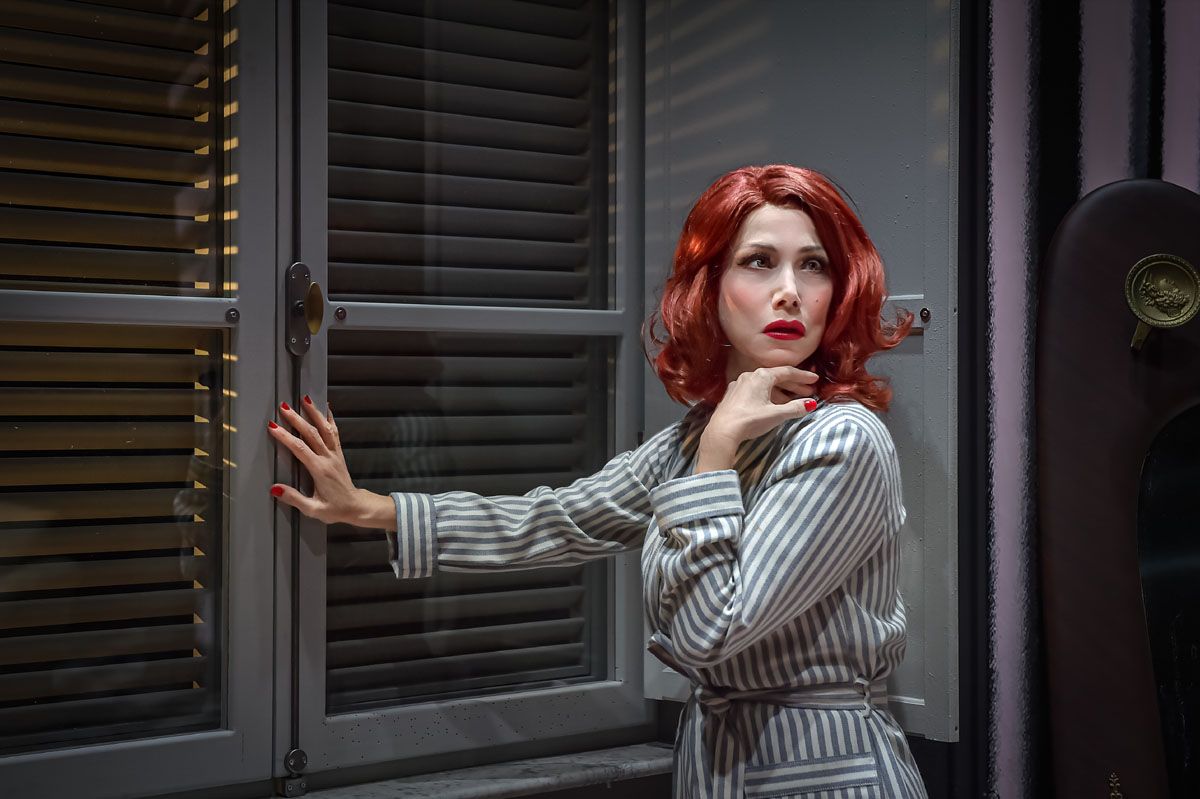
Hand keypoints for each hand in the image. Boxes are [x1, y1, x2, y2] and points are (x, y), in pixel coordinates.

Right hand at [268, 397, 383, 525]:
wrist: (356, 506)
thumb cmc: (335, 509)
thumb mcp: (313, 509)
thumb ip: (294, 498)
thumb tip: (275, 489)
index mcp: (320, 470)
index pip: (301, 449)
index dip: (286, 437)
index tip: (273, 427)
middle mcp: (328, 458)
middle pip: (311, 434)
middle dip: (296, 419)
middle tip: (284, 407)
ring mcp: (335, 454)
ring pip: (325, 429)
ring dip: (314, 413)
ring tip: (305, 398)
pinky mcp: (339, 453)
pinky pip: (335, 432)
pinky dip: (330, 419)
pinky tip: (326, 408)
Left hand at [703, 366, 818, 452]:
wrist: (722, 430)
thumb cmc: (750, 420)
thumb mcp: (776, 414)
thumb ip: (795, 408)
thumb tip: (811, 404)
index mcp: (761, 376)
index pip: (787, 372)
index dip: (802, 376)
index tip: (814, 379)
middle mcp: (750, 375)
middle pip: (776, 378)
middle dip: (794, 385)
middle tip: (809, 392)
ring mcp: (739, 384)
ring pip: (765, 385)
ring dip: (781, 392)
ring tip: (794, 400)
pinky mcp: (733, 395)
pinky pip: (755, 391)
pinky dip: (768, 395)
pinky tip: (773, 404)